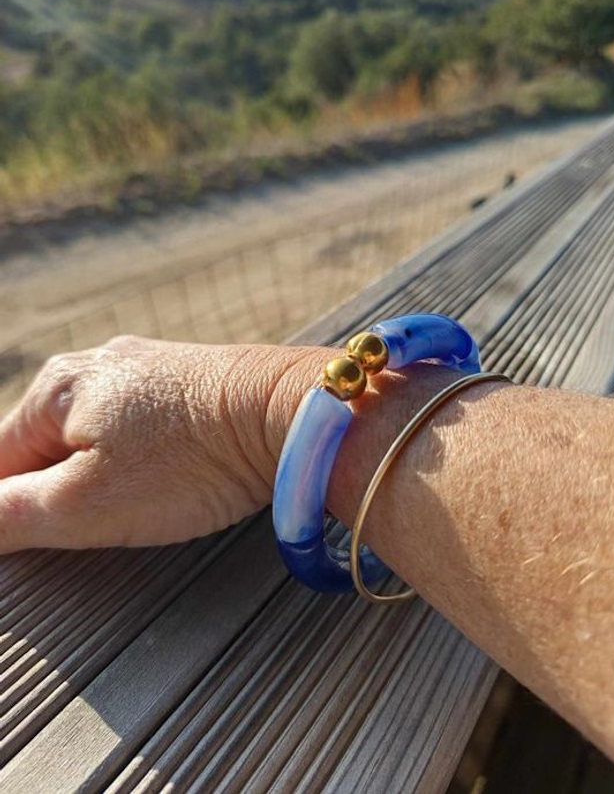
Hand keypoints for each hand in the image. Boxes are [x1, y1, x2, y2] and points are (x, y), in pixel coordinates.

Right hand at [0, 335, 328, 551]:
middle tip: (87, 532)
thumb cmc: (191, 458)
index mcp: (56, 389)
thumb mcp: (86, 503)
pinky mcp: (193, 382)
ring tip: (131, 508)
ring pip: (97, 436)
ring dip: (100, 478)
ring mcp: (150, 370)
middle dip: (56, 494)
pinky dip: (142, 460)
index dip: (7, 511)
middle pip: (47, 445)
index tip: (31, 540)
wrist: (291, 413)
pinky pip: (143, 428)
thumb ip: (12, 514)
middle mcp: (98, 367)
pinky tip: (165, 479)